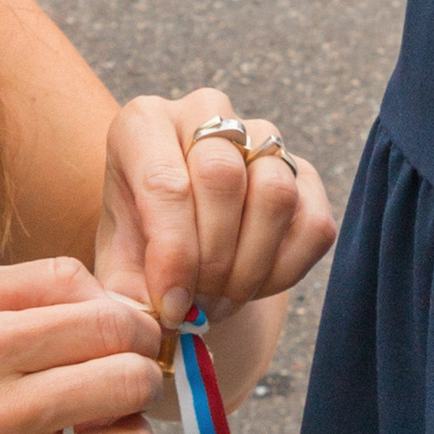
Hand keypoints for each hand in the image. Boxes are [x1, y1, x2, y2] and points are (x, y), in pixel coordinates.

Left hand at [96, 89, 336, 337]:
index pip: (165, 181)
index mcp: (144, 123)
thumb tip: (157, 321)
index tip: (173, 307)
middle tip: (199, 306)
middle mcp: (205, 112)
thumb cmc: (142, 245)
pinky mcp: (306, 173)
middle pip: (222, 178)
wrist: (182, 239)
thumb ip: (126, 292)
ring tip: (222, 300)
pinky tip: (253, 286)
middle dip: (212, 260)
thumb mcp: (119, 264)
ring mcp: (263, 137)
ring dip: (250, 267)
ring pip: (275, 195)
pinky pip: (313, 226)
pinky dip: (284, 272)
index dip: (173, 254)